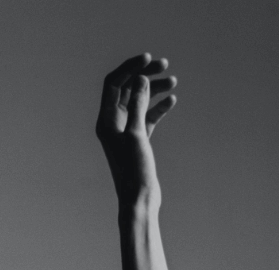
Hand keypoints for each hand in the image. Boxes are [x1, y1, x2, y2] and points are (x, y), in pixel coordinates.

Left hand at [96, 52, 177, 207]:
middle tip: (164, 65)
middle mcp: (112, 124)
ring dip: (154, 89)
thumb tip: (141, 79)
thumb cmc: (134, 172)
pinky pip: (148, 117)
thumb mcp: (136, 135)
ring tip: (173, 81)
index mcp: (106, 121)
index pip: (114, 83)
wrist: (139, 201)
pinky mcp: (138, 141)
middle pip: (127, 89)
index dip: (130, 68)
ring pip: (140, 102)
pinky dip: (158, 107)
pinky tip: (172, 100)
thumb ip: (138, 105)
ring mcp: (125, 132)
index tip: (148, 59)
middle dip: (145, 76)